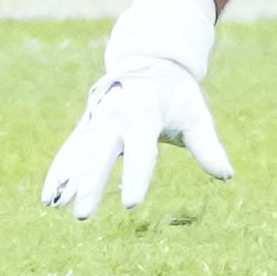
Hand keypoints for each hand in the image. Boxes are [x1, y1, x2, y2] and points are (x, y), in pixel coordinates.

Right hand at [41, 61, 233, 218]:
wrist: (148, 61)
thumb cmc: (177, 94)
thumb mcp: (196, 114)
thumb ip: (207, 146)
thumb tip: (228, 176)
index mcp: (145, 114)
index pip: (141, 152)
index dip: (136, 177)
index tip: (131, 205)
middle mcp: (116, 118)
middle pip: (100, 154)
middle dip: (91, 184)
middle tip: (84, 214)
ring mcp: (97, 122)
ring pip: (79, 153)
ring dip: (68, 179)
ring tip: (56, 206)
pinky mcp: (86, 127)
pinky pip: (69, 151)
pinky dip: (59, 172)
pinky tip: (49, 199)